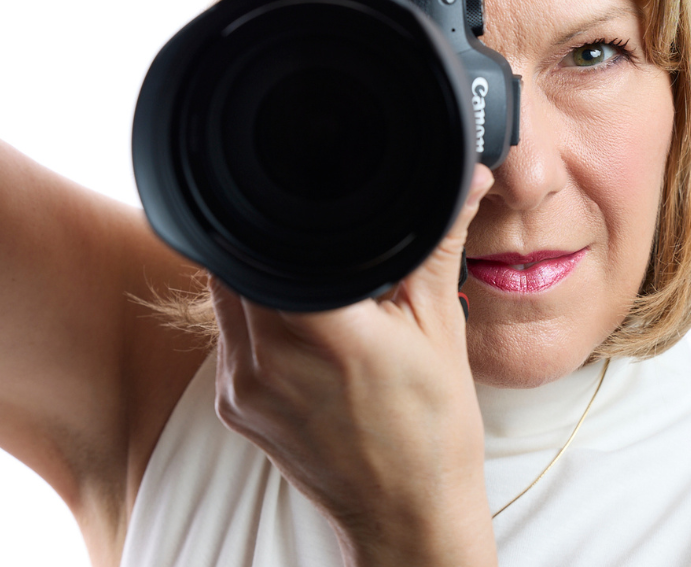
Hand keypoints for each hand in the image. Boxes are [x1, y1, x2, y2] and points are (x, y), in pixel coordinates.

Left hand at [210, 165, 497, 566]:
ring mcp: (242, 389)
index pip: (270, 240)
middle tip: (314, 235)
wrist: (406, 513)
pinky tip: (293, 318)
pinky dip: (251, 315)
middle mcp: (268, 359)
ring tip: (306, 275)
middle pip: (238, 264)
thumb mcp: (439, 322)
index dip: (284, 215)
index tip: (307, 201)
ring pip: (225, 298)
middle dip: (271, 240)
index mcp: (322, 331)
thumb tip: (465, 176)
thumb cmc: (431, 425)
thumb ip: (438, 239)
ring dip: (255, 275)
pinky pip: (227, 337)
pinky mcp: (234, 408)